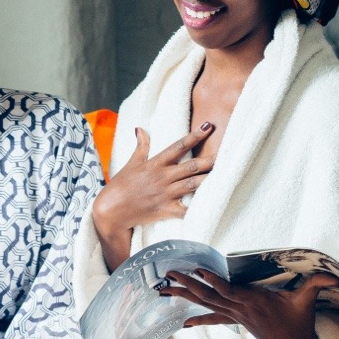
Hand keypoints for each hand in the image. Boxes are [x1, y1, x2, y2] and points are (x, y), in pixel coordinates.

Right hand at [92, 124, 214, 269]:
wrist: (111, 211)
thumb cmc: (120, 186)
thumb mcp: (131, 164)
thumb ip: (141, 146)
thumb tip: (140, 128)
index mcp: (155, 164)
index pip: (179, 146)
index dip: (195, 136)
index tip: (209, 127)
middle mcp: (163, 177)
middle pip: (192, 166)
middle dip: (210, 160)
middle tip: (227, 154)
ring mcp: (166, 194)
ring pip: (193, 185)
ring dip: (209, 180)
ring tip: (226, 175)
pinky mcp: (166, 210)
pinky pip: (186, 210)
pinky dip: (198, 208)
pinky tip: (212, 205)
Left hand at [158, 269, 338, 338]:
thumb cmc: (299, 320)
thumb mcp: (307, 301)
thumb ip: (317, 285)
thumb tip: (335, 276)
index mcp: (254, 302)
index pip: (229, 290)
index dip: (214, 280)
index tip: (199, 270)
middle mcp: (240, 309)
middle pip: (209, 295)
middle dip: (188, 284)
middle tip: (169, 274)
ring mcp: (235, 315)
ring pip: (205, 304)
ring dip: (185, 295)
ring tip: (165, 289)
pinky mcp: (235, 319)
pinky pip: (212, 316)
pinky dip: (197, 316)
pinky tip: (182, 321)